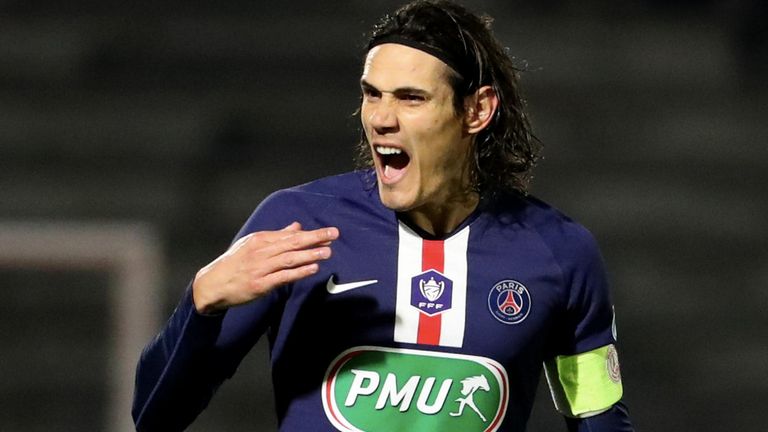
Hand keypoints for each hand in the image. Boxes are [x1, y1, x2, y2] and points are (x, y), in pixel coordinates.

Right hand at [192, 222, 338, 313]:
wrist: (212, 285)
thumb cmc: (235, 263)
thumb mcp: (252, 244)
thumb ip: (276, 236)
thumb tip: (297, 226)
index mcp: (260, 239)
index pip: (290, 235)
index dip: (311, 234)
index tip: (329, 232)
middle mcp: (261, 252)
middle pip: (292, 243)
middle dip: (315, 238)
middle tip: (334, 234)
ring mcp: (260, 268)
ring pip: (289, 259)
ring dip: (310, 254)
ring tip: (328, 251)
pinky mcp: (260, 284)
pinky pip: (283, 276)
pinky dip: (299, 272)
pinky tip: (313, 268)